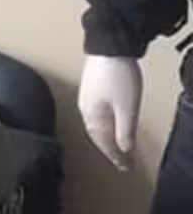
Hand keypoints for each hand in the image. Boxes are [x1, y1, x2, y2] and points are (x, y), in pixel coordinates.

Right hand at [79, 55, 142, 170]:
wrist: (110, 46)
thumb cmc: (117, 76)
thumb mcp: (126, 107)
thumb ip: (125, 130)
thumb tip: (124, 149)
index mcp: (92, 117)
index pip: (104, 143)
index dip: (115, 156)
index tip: (126, 167)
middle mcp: (86, 110)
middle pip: (98, 136)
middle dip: (111, 149)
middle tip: (123, 160)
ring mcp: (88, 98)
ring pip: (98, 125)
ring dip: (108, 137)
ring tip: (119, 144)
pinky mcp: (93, 88)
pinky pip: (99, 114)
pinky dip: (107, 124)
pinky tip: (113, 121)